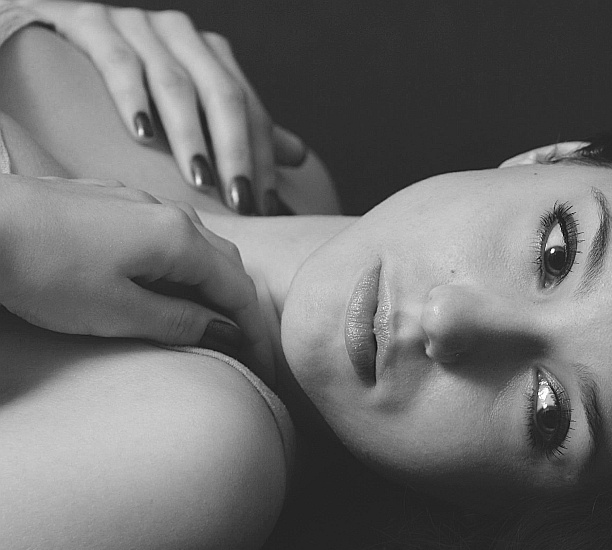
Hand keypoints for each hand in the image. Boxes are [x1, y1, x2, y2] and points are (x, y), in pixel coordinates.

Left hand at [0, 175, 272, 375]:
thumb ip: (178, 322)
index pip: (239, 289)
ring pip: (195, 246)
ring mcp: (136, 202)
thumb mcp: (117, 312)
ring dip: (209, 285)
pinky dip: (179, 267)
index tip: (263, 367)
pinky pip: (164, 235)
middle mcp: (167, 212)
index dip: (256, 332)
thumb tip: (222, 331)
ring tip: (204, 321)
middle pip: (225, 263)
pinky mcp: (107, 202)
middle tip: (243, 348)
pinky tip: (160, 286)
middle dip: (240, 307)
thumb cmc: (43, 270)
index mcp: (179, 239)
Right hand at [13, 0, 306, 215]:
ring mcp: (138, 25)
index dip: (261, 157)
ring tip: (200, 179)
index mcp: (211, 55)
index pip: (250, 108)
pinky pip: (118, 59)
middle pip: (223, 94)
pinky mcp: (91, 22)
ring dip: (191, 134)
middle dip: (235, 151)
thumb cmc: (132, 81)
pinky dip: (133, 97)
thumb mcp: (190, 105)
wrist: (52, 34)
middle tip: (240, 200)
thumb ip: (241, 127)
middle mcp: (181, 35)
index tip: (266, 205)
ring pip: (176, 81)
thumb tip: (298, 155)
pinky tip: (143, 134)